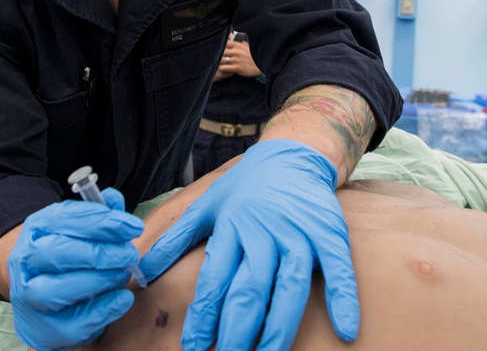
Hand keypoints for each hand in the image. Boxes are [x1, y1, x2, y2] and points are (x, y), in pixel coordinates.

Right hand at [8, 188, 144, 350]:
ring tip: (121, 275)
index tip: (134, 227)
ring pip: (55, 290)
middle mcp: (26, 259)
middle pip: (59, 254)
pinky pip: (69, 323)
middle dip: (100, 253)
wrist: (34, 287)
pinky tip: (121, 299)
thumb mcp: (79, 226)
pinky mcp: (39, 327)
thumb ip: (100, 213)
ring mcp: (27, 295)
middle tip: (130, 254)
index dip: (104, 222)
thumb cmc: (65, 251)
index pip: (67, 218)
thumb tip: (113, 199)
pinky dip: (99, 312)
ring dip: (95, 282)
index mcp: (38, 227)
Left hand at [140, 139, 358, 350]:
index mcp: (232, 227)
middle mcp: (265, 232)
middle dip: (236, 332)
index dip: (205, 316)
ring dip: (278, 328)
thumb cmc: (246, 185)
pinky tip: (346, 330)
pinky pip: (339, 270)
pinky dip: (344, 299)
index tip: (194, 346)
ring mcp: (299, 234)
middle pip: (250, 289)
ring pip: (289, 287)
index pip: (215, 279)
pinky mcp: (329, 234)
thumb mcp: (206, 205)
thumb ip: (174, 238)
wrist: (294, 154)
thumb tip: (140, 272)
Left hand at [217, 39, 261, 78]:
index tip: (217, 49)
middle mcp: (236, 52)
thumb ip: (237, 41)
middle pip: (221, 52)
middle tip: (213, 58)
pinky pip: (225, 68)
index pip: (225, 43)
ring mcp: (237, 60)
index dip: (219, 46)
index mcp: (238, 45)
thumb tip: (229, 34)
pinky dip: (221, 69)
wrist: (262, 65)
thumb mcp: (246, 45)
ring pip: (221, 60)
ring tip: (215, 64)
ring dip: (218, 62)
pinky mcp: (237, 68)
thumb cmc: (253, 55)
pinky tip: (221, 69)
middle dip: (216, 55)